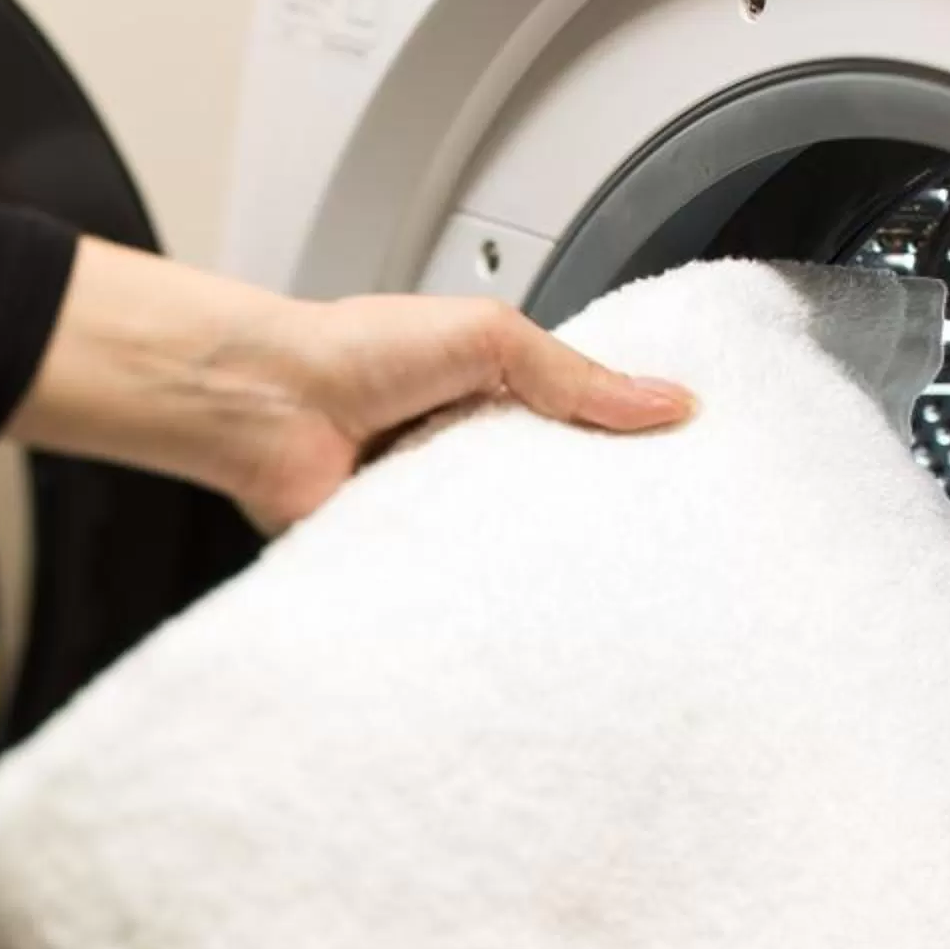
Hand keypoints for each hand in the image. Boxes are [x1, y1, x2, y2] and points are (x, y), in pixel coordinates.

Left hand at [7, 238, 693, 531]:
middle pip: (552, 499)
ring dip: (538, 562)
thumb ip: (575, 376)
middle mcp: (465, 459)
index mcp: (492, 400)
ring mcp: (434, 512)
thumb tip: (669, 402)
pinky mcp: (402, 560)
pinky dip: (479, 594)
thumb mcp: (490, 338)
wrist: (266, 405)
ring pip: (509, 549)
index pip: (578, 436)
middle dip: (591, 522)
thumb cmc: (354, 351)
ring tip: (602, 589)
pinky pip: (456, 585)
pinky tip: (518, 610)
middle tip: (654, 547)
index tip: (683, 483)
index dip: (624, 458)